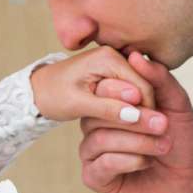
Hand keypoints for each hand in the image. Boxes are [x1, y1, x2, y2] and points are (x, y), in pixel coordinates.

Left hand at [31, 44, 167, 132]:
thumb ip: (108, 108)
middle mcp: (114, 56)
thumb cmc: (53, 95)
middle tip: (154, 136)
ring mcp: (113, 63)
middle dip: (147, 110)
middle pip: (143, 86)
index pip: (141, 85)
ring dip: (141, 110)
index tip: (152, 132)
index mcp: (107, 58)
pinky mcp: (111, 72)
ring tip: (144, 134)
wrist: (38, 89)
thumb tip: (136, 115)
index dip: (148, 110)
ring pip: (138, 90)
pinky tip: (131, 123)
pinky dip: (131, 106)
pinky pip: (129, 90)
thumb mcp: (79, 104)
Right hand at [76, 50, 192, 192]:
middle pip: (97, 113)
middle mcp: (97, 124)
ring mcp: (93, 150)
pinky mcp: (94, 176)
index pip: (102, 86)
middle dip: (134, 119)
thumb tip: (135, 55)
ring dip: (136, 141)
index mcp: (113, 103)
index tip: (154, 102)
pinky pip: (101, 163)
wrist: (191, 182)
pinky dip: (128, 161)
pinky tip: (147, 162)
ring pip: (98, 138)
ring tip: (162, 146)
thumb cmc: (183, 141)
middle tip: (163, 125)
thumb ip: (159, 79)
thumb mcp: (177, 104)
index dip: (126, 92)